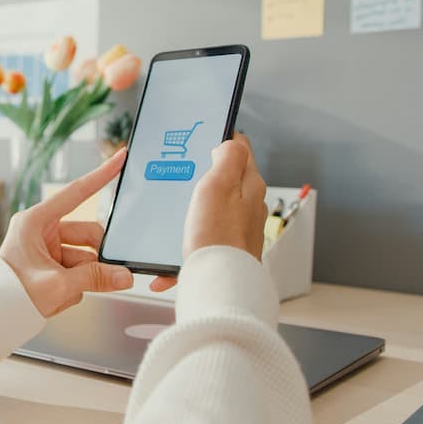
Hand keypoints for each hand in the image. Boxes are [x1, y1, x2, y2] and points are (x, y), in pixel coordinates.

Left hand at [0, 149, 133, 317]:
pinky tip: (57, 299)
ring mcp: (47, 250)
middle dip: (96, 257)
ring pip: (85, 257)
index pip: (76, 193)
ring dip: (84, 278)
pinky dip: (74, 287)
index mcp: (36, 221)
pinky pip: (77, 273)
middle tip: (111, 273)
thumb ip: (94, 278)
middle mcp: (41, 231)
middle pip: (87, 234)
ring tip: (69, 293)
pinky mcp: (51, 267)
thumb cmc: (9, 295)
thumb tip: (124, 276)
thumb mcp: (57, 285)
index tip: (120, 158)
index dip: (101, 176)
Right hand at [182, 132, 267, 260]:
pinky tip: (172, 252)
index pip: (240, 149)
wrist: (218, 282)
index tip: (202, 142)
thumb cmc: (217, 236)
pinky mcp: (228, 248)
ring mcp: (240, 228)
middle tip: (183, 178)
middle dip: (203, 177)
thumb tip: (231, 142)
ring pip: (214, 209)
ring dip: (193, 211)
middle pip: (226, 179)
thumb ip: (228, 156)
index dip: (220, 140)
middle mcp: (250, 206)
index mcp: (250, 185)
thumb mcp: (219, 184)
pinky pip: (205, 237)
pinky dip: (189, 240)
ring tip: (175, 216)